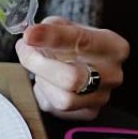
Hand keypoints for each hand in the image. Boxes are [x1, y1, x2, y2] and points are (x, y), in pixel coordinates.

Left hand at [15, 16, 129, 119]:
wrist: (84, 61)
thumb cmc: (74, 42)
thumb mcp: (66, 25)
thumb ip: (50, 28)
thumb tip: (31, 36)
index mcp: (113, 47)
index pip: (81, 41)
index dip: (51, 37)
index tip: (29, 35)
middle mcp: (112, 75)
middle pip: (71, 78)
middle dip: (39, 64)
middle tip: (24, 50)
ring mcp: (102, 97)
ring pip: (63, 99)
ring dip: (43, 81)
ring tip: (41, 69)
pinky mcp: (88, 113)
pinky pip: (55, 108)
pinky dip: (45, 93)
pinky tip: (48, 82)